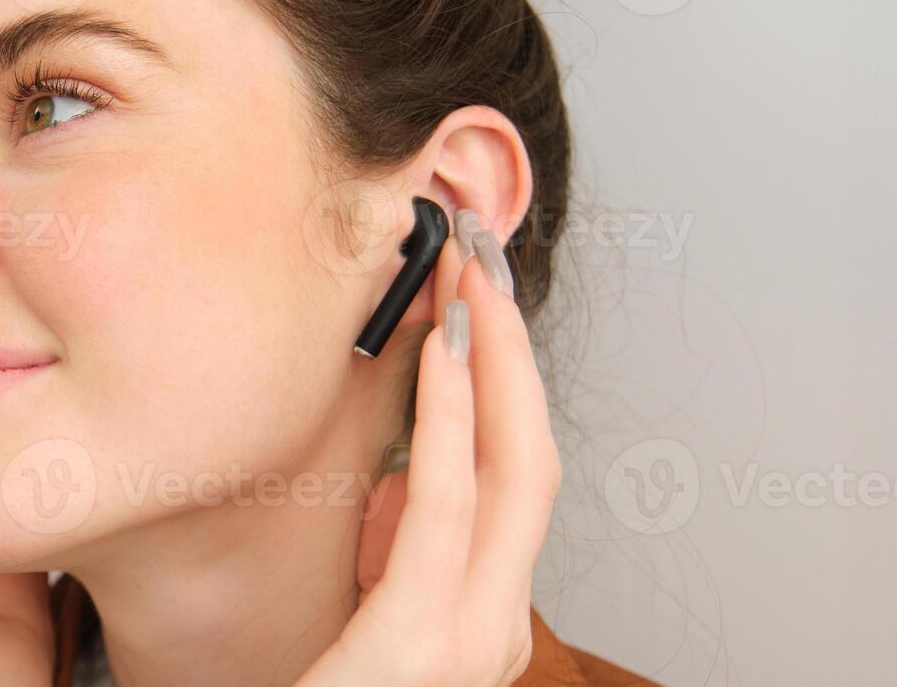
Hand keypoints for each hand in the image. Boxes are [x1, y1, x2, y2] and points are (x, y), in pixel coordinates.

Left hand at [299, 214, 562, 686]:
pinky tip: (445, 354)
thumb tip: (397, 482)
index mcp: (483, 614)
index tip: (477, 293)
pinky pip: (446, 509)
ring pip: (509, 468)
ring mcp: (472, 640)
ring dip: (492, 359)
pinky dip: (452, 421)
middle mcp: (496, 627)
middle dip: (514, 346)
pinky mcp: (423, 643)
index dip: (508, 375)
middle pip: (530, 456)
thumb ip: (395, 551)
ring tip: (467, 278)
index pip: (515, 474)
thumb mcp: (366, 611)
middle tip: (481, 253)